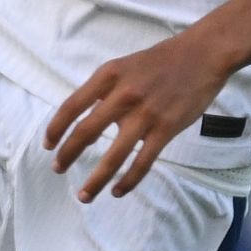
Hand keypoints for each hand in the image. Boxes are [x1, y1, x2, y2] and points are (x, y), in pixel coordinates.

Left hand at [45, 31, 238, 201]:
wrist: (203, 54)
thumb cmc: (160, 61)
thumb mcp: (123, 66)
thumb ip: (104, 91)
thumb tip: (84, 118)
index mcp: (107, 76)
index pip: (71, 106)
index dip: (55, 129)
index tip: (48, 145)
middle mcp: (123, 95)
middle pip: (86, 132)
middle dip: (67, 155)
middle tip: (57, 169)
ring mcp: (145, 114)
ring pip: (113, 155)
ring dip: (95, 179)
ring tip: (84, 195)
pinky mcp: (166, 128)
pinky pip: (143, 162)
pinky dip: (128, 180)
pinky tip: (117, 191)